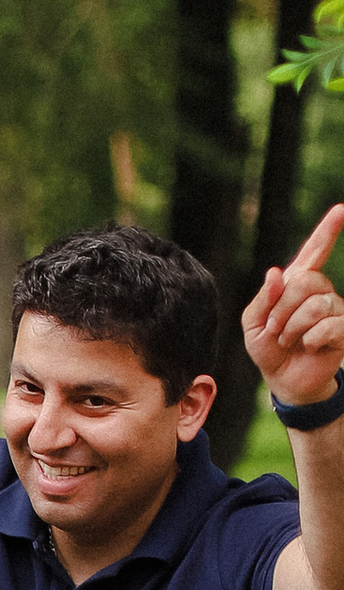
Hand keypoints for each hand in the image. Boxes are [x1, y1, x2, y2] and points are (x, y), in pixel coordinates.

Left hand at [242, 203, 343, 406]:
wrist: (283, 379)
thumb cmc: (268, 348)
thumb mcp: (253, 323)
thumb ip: (263, 299)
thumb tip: (277, 273)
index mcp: (296, 283)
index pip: (314, 251)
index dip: (327, 231)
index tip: (341, 210)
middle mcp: (319, 291)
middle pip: (307, 281)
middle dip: (283, 309)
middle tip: (276, 330)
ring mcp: (334, 309)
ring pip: (315, 305)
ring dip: (293, 328)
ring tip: (290, 340)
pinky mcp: (343, 330)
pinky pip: (327, 326)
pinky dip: (309, 341)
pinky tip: (308, 347)